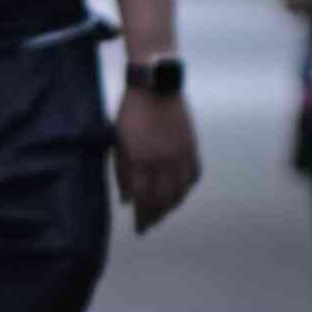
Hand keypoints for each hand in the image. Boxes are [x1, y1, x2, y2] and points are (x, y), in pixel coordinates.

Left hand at [113, 77, 200, 231]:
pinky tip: (179, 193)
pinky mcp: (191, 146)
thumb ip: (122, 172)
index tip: (139, 226)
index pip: (143, 198)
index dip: (141, 215)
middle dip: (155, 216)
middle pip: (162, 199)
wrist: (156, 85)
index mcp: (140, 159)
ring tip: (163, 214)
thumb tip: (125, 201)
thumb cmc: (131, 113)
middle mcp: (162, 160)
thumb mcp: (118, 141)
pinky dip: (186, 188)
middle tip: (149, 226)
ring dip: (171, 206)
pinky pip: (193, 175)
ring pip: (180, 190)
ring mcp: (180, 153)